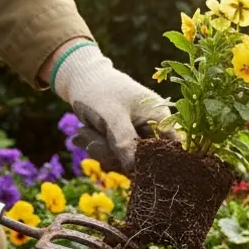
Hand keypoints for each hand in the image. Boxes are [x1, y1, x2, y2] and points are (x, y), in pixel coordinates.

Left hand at [50, 42, 171, 171]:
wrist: (80, 78)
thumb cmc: (99, 90)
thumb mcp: (111, 115)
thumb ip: (124, 141)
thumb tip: (134, 170)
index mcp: (160, 118)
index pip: (168, 150)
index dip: (153, 163)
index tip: (127, 166)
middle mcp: (153, 129)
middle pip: (143, 160)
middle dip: (114, 155)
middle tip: (91, 144)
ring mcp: (138, 135)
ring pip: (125, 161)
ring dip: (101, 151)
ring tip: (84, 133)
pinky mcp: (124, 140)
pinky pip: (114, 156)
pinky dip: (97, 148)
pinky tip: (84, 134)